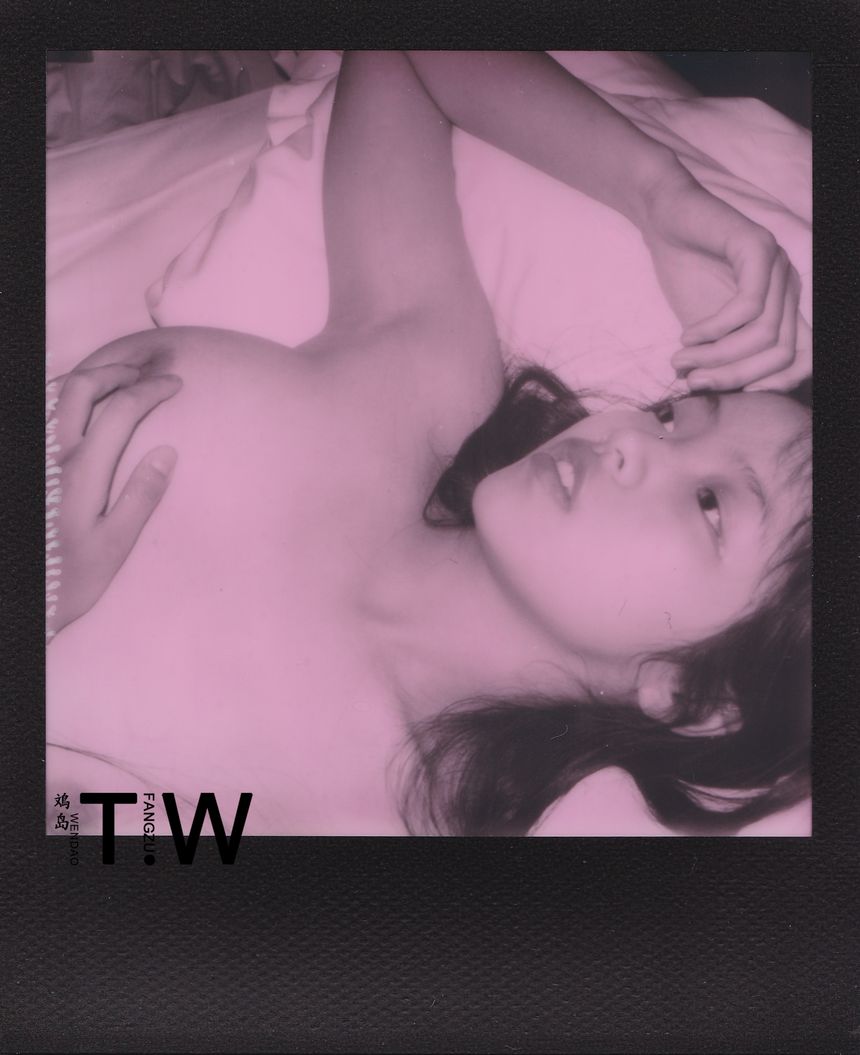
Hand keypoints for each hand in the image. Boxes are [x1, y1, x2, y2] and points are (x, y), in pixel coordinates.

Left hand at [46, 363, 181, 640]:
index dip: (151, 390)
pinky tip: (80, 397)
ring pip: (57, 392)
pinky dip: (64, 391)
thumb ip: (140, 496)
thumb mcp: (114, 546)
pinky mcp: (29, 462)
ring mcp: (35, 455)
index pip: (121, 409)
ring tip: (120, 372)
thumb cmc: (70, 578)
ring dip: (91, 373)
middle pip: (83, 386)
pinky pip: (41, 411)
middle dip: (119, 368)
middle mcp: (53, 453)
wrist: (21, 597)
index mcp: (81, 471)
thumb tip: (167, 451)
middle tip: (149, 368)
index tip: (177, 384)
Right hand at [641, 169, 810, 391]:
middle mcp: (790, 287)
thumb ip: (720, 355)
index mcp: (784, 307)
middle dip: (734, 376)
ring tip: (681, 360)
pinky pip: (747, 307)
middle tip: (693, 383)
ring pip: (764, 335)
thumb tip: (716, 397)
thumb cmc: (685, 269)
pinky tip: (687, 334)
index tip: (726, 394)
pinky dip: (714, 329)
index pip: (802, 359)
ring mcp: (778, 266)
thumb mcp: (706, 326)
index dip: (770, 385)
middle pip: (781, 353)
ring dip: (717, 356)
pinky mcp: (758, 248)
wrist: (665, 217)